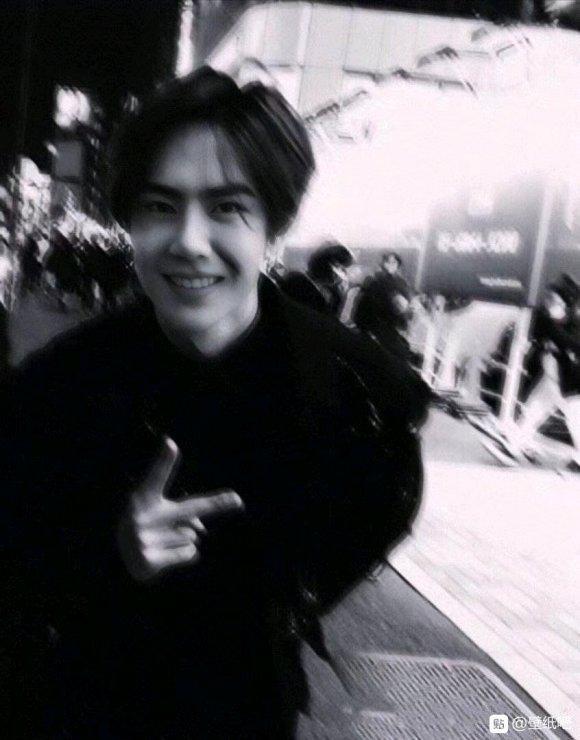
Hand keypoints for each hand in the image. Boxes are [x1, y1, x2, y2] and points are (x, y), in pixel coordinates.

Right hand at [118, 437, 243, 580]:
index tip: (171, 445)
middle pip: (189, 508)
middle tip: (238, 499)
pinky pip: (188, 553)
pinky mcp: (147, 559)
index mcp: (144, 498)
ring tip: (161, 543)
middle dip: (216, 504)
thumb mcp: (162, 514)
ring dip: (183, 540)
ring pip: (191, 536)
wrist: (120, 561)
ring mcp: (143, 538)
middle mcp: (142, 516)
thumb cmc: (148, 527)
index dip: (164, 461)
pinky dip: (182, 556)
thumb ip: (186, 512)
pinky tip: (163, 556)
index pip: (156, 476)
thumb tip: (201, 528)